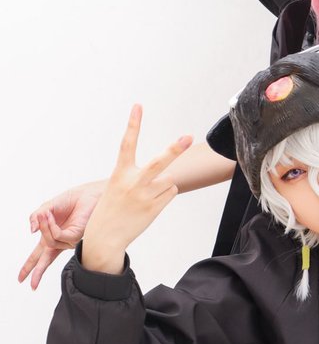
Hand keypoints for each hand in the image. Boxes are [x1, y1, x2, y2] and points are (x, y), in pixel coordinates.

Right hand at [19, 181, 104, 289]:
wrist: (88, 195)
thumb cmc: (70, 201)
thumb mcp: (47, 207)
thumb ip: (36, 217)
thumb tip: (31, 231)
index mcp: (51, 236)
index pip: (39, 255)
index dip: (29, 267)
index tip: (21, 278)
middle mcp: (59, 241)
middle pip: (45, 260)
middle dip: (36, 271)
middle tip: (29, 284)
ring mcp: (68, 240)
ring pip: (50, 242)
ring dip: (44, 227)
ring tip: (44, 214)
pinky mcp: (75, 236)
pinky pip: (58, 236)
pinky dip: (51, 227)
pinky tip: (49, 217)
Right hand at [81, 106, 191, 273]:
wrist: (105, 237)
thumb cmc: (111, 209)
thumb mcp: (118, 187)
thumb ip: (138, 177)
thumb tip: (170, 179)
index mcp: (120, 173)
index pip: (127, 144)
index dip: (133, 124)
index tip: (138, 106)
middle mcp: (133, 183)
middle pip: (159, 162)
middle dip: (175, 149)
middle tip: (188, 137)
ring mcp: (145, 196)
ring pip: (169, 180)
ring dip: (162, 186)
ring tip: (145, 198)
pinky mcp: (155, 208)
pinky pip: (170, 192)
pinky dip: (164, 196)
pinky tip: (150, 205)